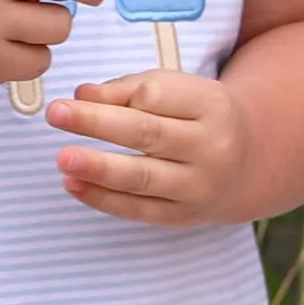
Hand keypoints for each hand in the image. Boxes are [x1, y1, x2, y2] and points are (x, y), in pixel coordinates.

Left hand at [46, 66, 256, 224]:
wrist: (248, 164)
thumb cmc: (199, 118)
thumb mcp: (180, 91)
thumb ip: (131, 89)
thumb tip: (82, 95)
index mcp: (210, 105)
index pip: (157, 95)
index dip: (113, 95)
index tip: (73, 95)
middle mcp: (210, 147)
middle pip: (147, 134)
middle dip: (97, 124)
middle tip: (56, 114)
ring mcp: (198, 186)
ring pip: (142, 178)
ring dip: (98, 168)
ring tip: (63, 158)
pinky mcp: (183, 215)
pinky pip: (138, 210)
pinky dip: (102, 199)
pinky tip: (73, 184)